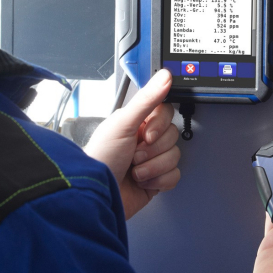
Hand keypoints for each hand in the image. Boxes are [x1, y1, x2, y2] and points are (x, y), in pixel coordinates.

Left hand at [85, 69, 180, 219]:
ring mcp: (151, 161)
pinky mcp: (156, 180)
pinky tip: (142, 181)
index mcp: (137, 122)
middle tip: (134, 154)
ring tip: (134, 170)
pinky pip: (174, 176)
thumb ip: (147, 99)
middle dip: (153, 150)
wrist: (97, 195)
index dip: (160, 125)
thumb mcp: (123, 123)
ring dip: (152, 167)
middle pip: (173, 136)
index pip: (166, 113)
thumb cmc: (101, 158)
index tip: (147, 134)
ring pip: (175, 157)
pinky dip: (158, 181)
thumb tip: (164, 76)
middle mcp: (145, 140)